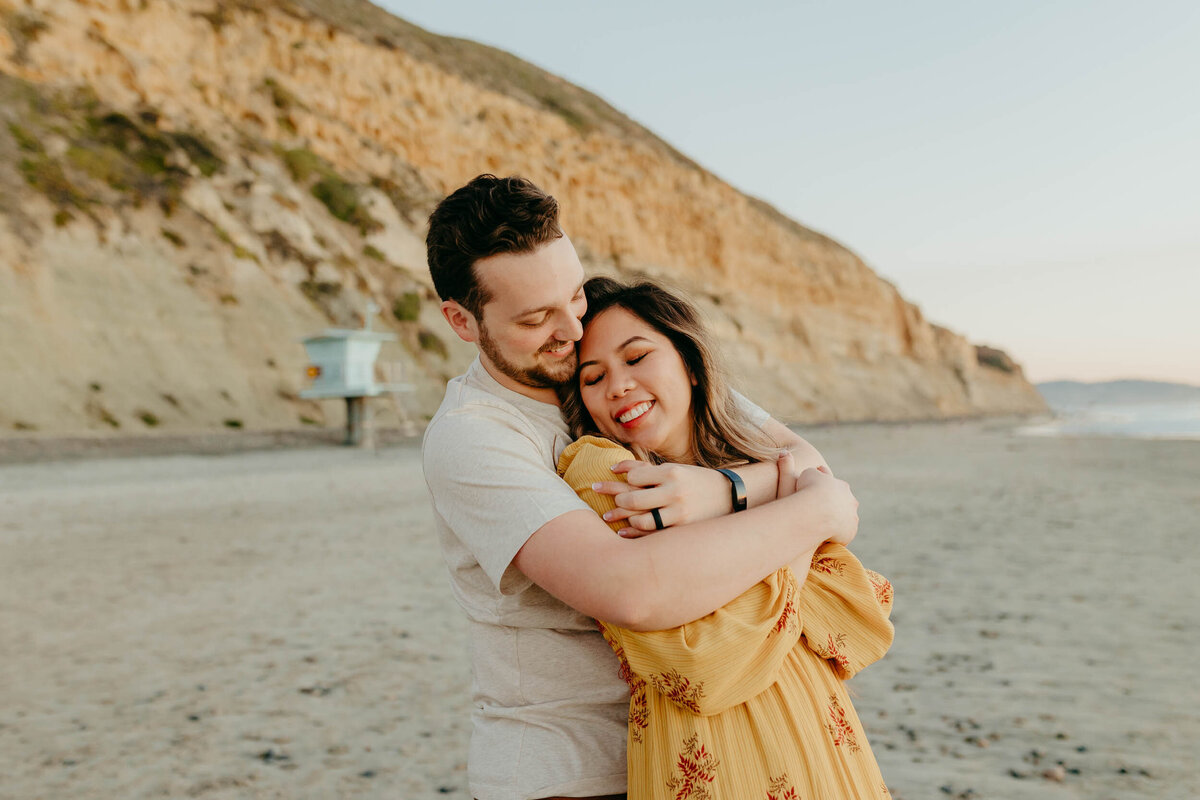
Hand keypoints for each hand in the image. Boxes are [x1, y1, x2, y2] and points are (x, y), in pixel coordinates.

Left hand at [591, 460, 733, 536]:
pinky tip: (622, 531)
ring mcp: (678, 513)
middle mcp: (674, 492)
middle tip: (602, 495)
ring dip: (622, 517)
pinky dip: (633, 533)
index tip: (608, 477)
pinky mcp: (682, 530)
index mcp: (672, 473)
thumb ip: (646, 469)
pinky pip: (651, 534)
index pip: (634, 476)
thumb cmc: (695, 481)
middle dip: (614, 497)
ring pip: (640, 519)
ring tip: (609, 516)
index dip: (619, 477)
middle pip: (633, 498)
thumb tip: (615, 468)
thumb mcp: (675, 469)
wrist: (730, 497)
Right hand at [791, 464, 857, 545]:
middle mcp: (850, 501)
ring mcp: (851, 517)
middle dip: (833, 504)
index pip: (831, 485)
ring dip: (836, 520)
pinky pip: (843, 534)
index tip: (811, 491)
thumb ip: (787, 466)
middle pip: (842, 503)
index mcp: (841, 486)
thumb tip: (783, 452)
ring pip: (844, 519)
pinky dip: (836, 535)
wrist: (818, 512)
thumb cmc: (806, 491)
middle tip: (819, 510)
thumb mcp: (795, 475)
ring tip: (823, 526)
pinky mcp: (850, 532)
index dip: (820, 488)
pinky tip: (827, 538)